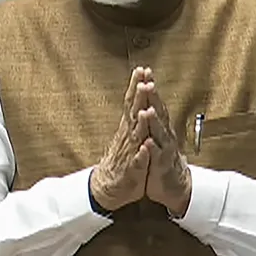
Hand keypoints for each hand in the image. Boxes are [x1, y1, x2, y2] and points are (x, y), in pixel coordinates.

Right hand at [90, 67, 151, 210]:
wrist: (109, 186)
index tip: (142, 69)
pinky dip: (142, 153)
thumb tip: (139, 95)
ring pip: (136, 135)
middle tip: (142, 79)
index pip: (133, 102)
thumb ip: (134, 116)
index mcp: (129, 127)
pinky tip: (146, 146)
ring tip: (144, 110)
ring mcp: (130, 152)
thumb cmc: (122, 159)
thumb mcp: (129, 134)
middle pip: (133, 112)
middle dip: (138, 96)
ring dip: (140, 122)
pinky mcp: (132, 169)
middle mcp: (128, 136)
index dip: (137, 86)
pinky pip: (138, 160)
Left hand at [141, 72, 191, 216]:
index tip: (144, 71)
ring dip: (153, 122)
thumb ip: (154, 117)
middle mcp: (164, 135)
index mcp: (160, 126)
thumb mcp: (157, 135)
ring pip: (158, 133)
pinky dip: (152, 150)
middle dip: (152, 98)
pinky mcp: (161, 165)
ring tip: (147, 110)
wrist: (174, 185)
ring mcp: (164, 149)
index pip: (154, 103)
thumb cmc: (162, 158)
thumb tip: (149, 95)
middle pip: (158, 113)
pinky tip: (147, 143)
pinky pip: (156, 157)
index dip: (149, 88)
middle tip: (147, 82)